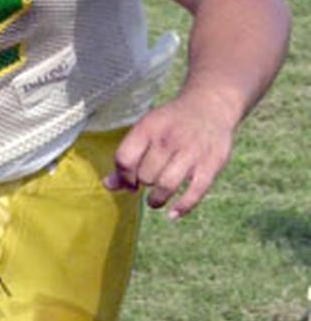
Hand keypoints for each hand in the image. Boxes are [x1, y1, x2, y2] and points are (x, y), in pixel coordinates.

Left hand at [103, 93, 237, 219]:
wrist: (210, 105)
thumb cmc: (169, 124)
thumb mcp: (145, 130)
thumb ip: (127, 157)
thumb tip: (108, 185)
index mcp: (148, 128)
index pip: (124, 159)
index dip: (122, 176)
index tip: (129, 180)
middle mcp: (169, 139)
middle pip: (145, 175)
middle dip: (143, 183)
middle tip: (149, 180)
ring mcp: (192, 152)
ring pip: (166, 186)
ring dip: (156, 199)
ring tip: (154, 200)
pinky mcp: (212, 164)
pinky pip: (195, 193)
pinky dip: (182, 207)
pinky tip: (172, 214)